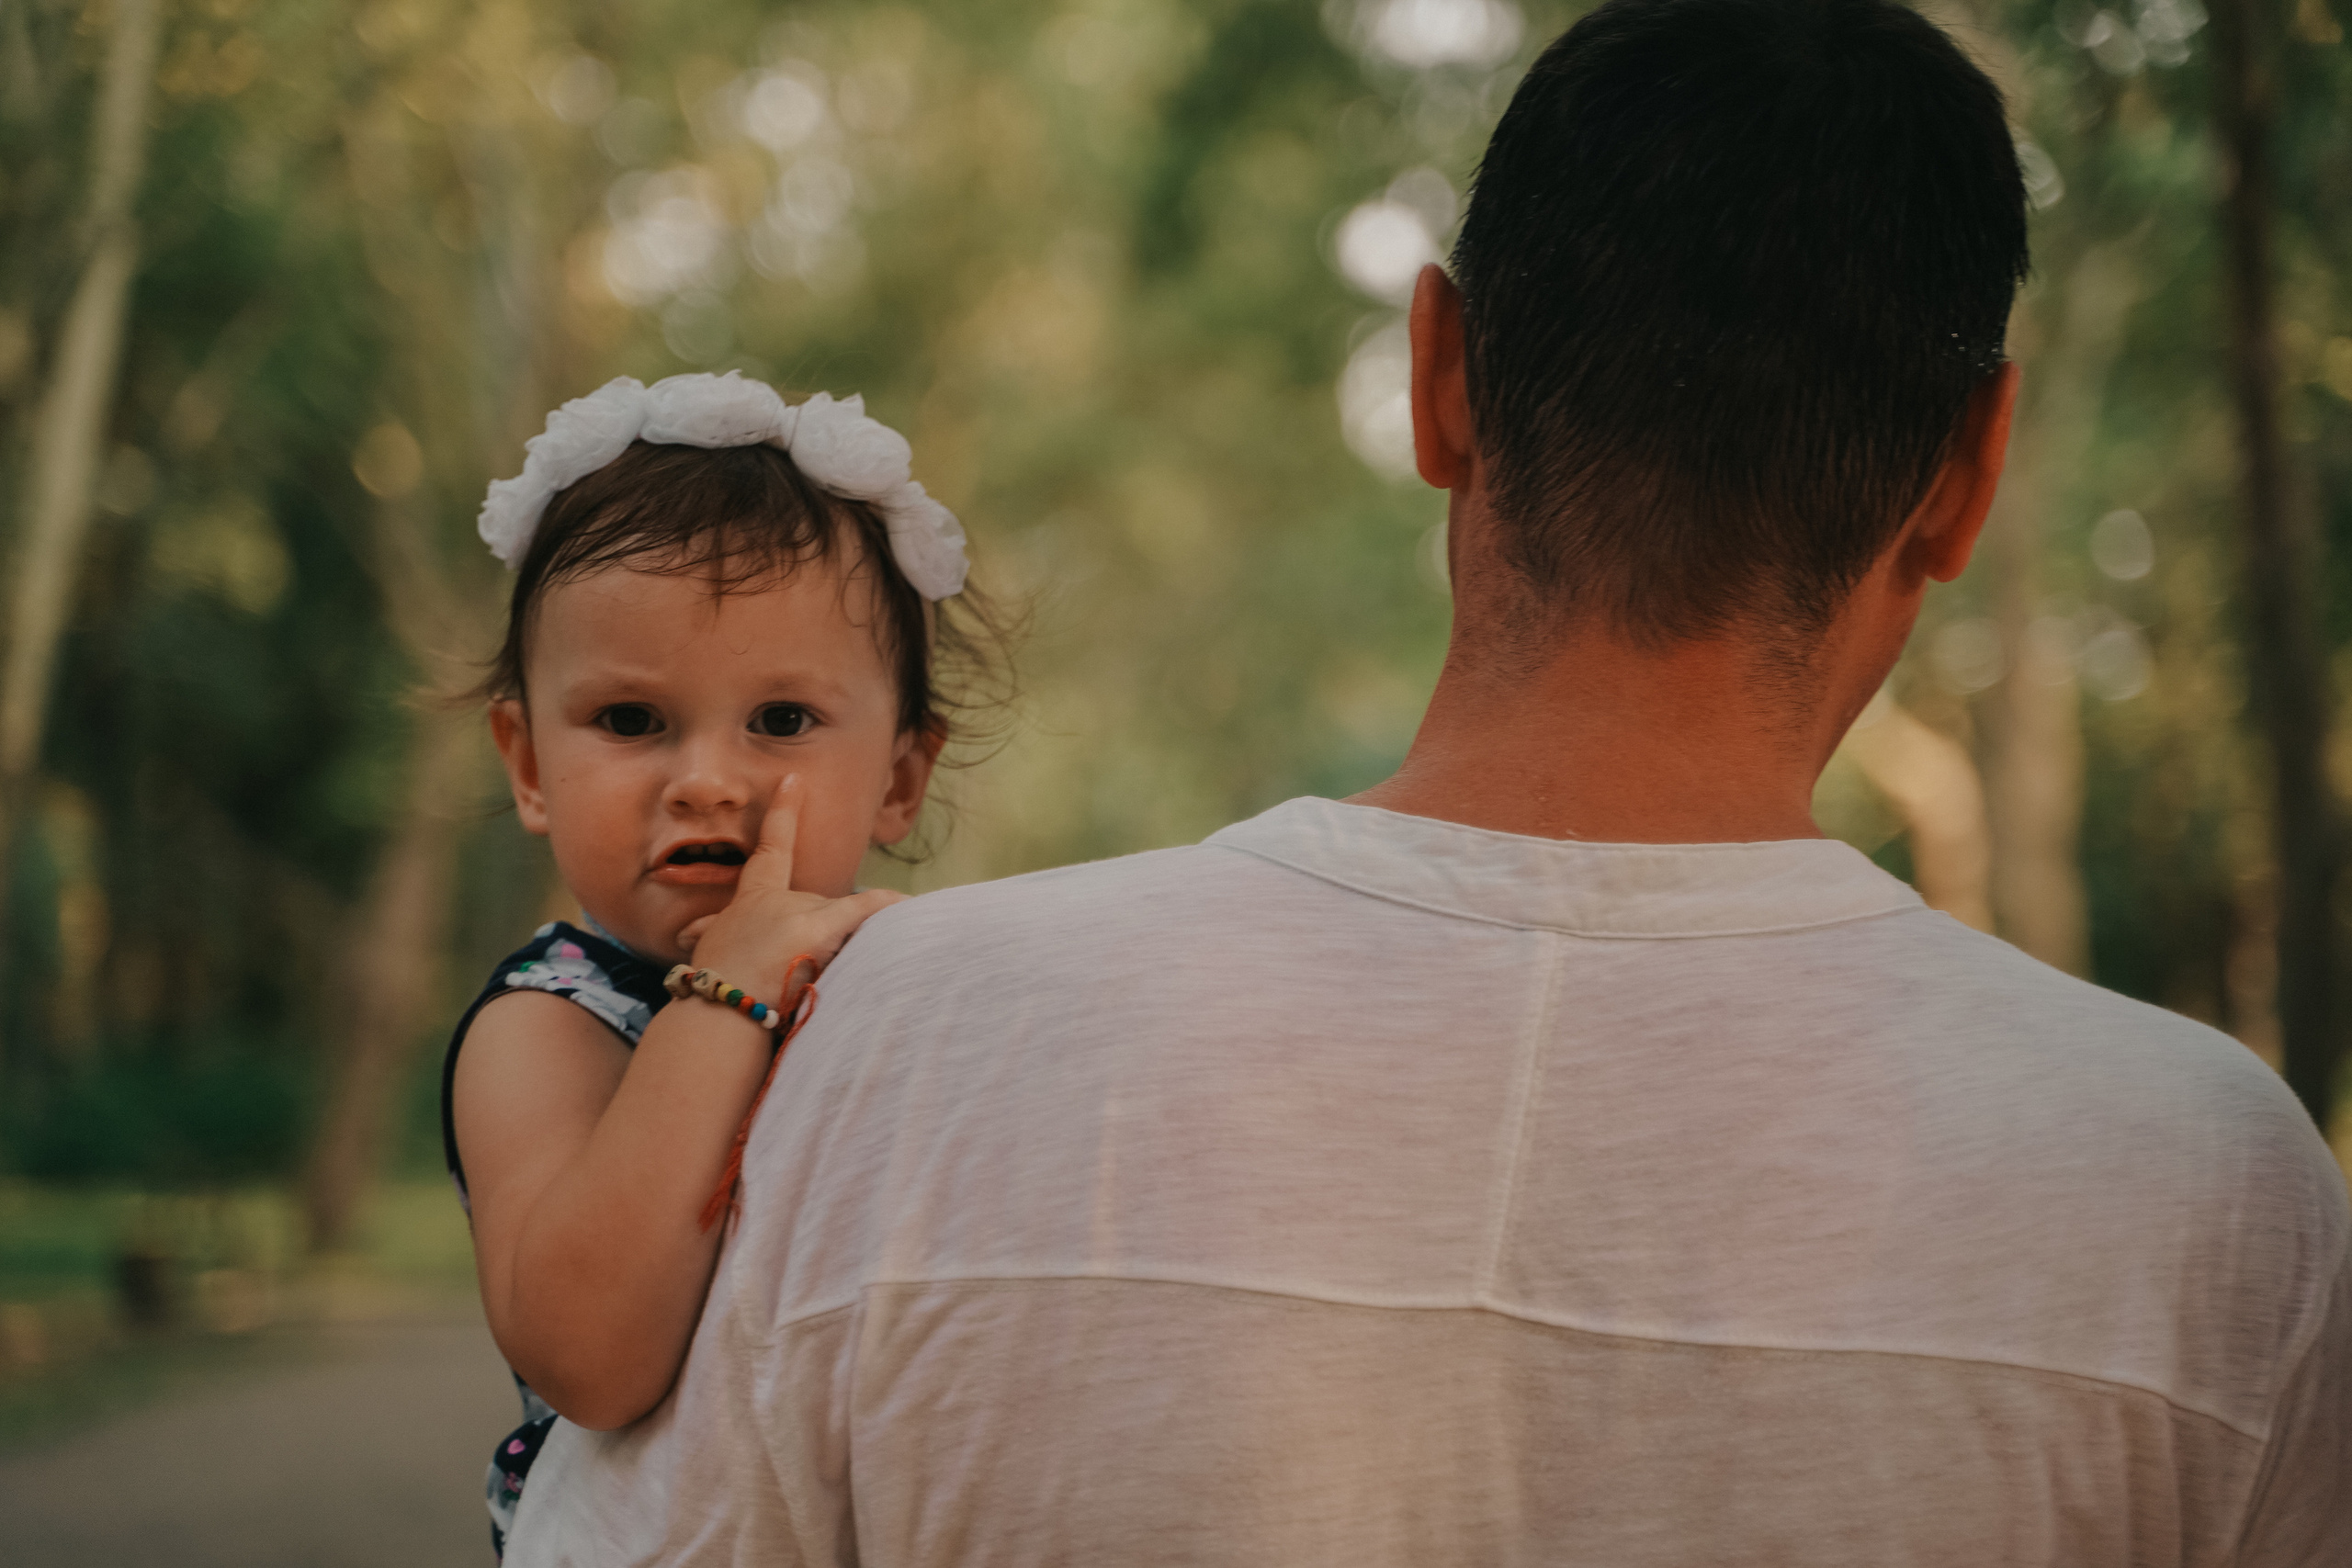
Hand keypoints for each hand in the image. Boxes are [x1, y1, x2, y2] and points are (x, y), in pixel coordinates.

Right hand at [675, 775, 905, 1006]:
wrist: (717, 1007)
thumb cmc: (713, 986)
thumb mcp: (707, 949)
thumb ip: (711, 933)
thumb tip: (689, 934)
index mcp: (752, 897)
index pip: (772, 848)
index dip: (784, 812)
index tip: (794, 781)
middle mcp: (781, 898)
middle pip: (818, 907)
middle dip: (815, 943)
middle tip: (791, 982)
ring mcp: (803, 912)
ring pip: (838, 922)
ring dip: (835, 951)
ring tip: (804, 986)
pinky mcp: (820, 928)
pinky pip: (864, 911)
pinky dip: (886, 908)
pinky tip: (909, 904)